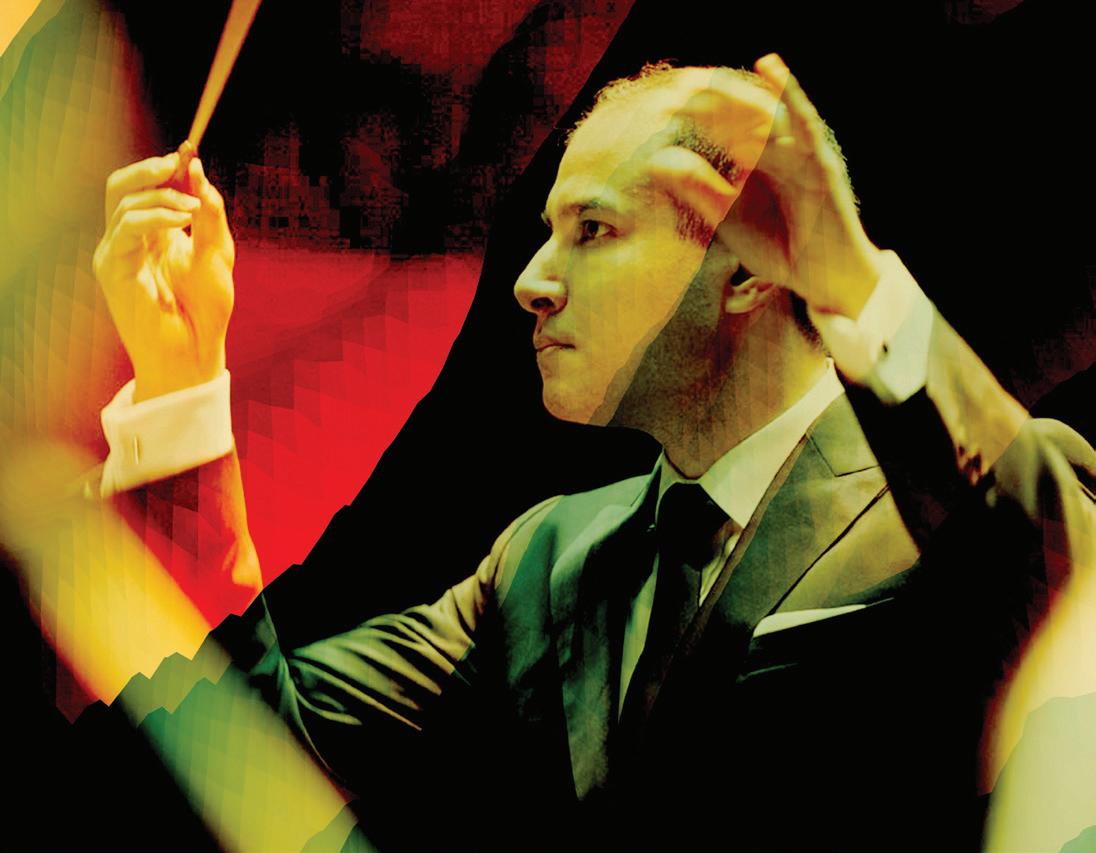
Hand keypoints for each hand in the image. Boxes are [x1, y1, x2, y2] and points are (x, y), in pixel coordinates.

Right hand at [93, 152, 234, 401]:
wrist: (194, 353)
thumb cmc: (206, 312)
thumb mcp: (217, 254)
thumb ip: (210, 215)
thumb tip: (199, 172)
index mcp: (154, 235)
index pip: (147, 189)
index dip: (166, 169)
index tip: (190, 156)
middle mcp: (131, 241)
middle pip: (122, 186)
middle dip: (150, 169)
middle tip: (178, 161)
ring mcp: (117, 253)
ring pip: (122, 201)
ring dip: (162, 196)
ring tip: (192, 208)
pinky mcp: (112, 268)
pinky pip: (126, 226)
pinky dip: (154, 215)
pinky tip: (182, 219)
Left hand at [647, 54, 885, 318]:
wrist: (826, 279)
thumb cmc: (782, 252)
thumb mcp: (731, 224)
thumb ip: (702, 197)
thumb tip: (661, 166)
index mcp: (756, 168)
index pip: (722, 133)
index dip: (694, 121)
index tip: (661, 112)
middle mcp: (777, 155)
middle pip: (741, 117)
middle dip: (710, 104)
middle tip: (675, 91)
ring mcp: (800, 154)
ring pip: (767, 113)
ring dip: (738, 96)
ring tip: (708, 81)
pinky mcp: (820, 160)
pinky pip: (805, 122)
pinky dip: (790, 93)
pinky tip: (771, 68)